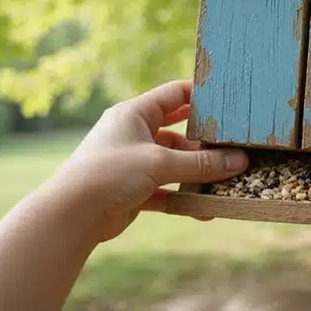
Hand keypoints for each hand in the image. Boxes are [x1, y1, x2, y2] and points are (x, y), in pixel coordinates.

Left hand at [49, 79, 247, 242]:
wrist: (71, 215)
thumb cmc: (110, 174)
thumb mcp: (160, 163)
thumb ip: (201, 163)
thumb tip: (240, 161)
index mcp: (134, 113)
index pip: (174, 94)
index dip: (201, 97)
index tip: (230, 102)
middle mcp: (133, 134)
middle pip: (178, 131)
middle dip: (204, 141)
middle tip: (235, 144)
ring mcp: (133, 162)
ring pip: (174, 163)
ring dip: (197, 172)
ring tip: (227, 179)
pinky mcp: (133, 189)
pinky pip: (166, 190)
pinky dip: (184, 198)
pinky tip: (206, 208)